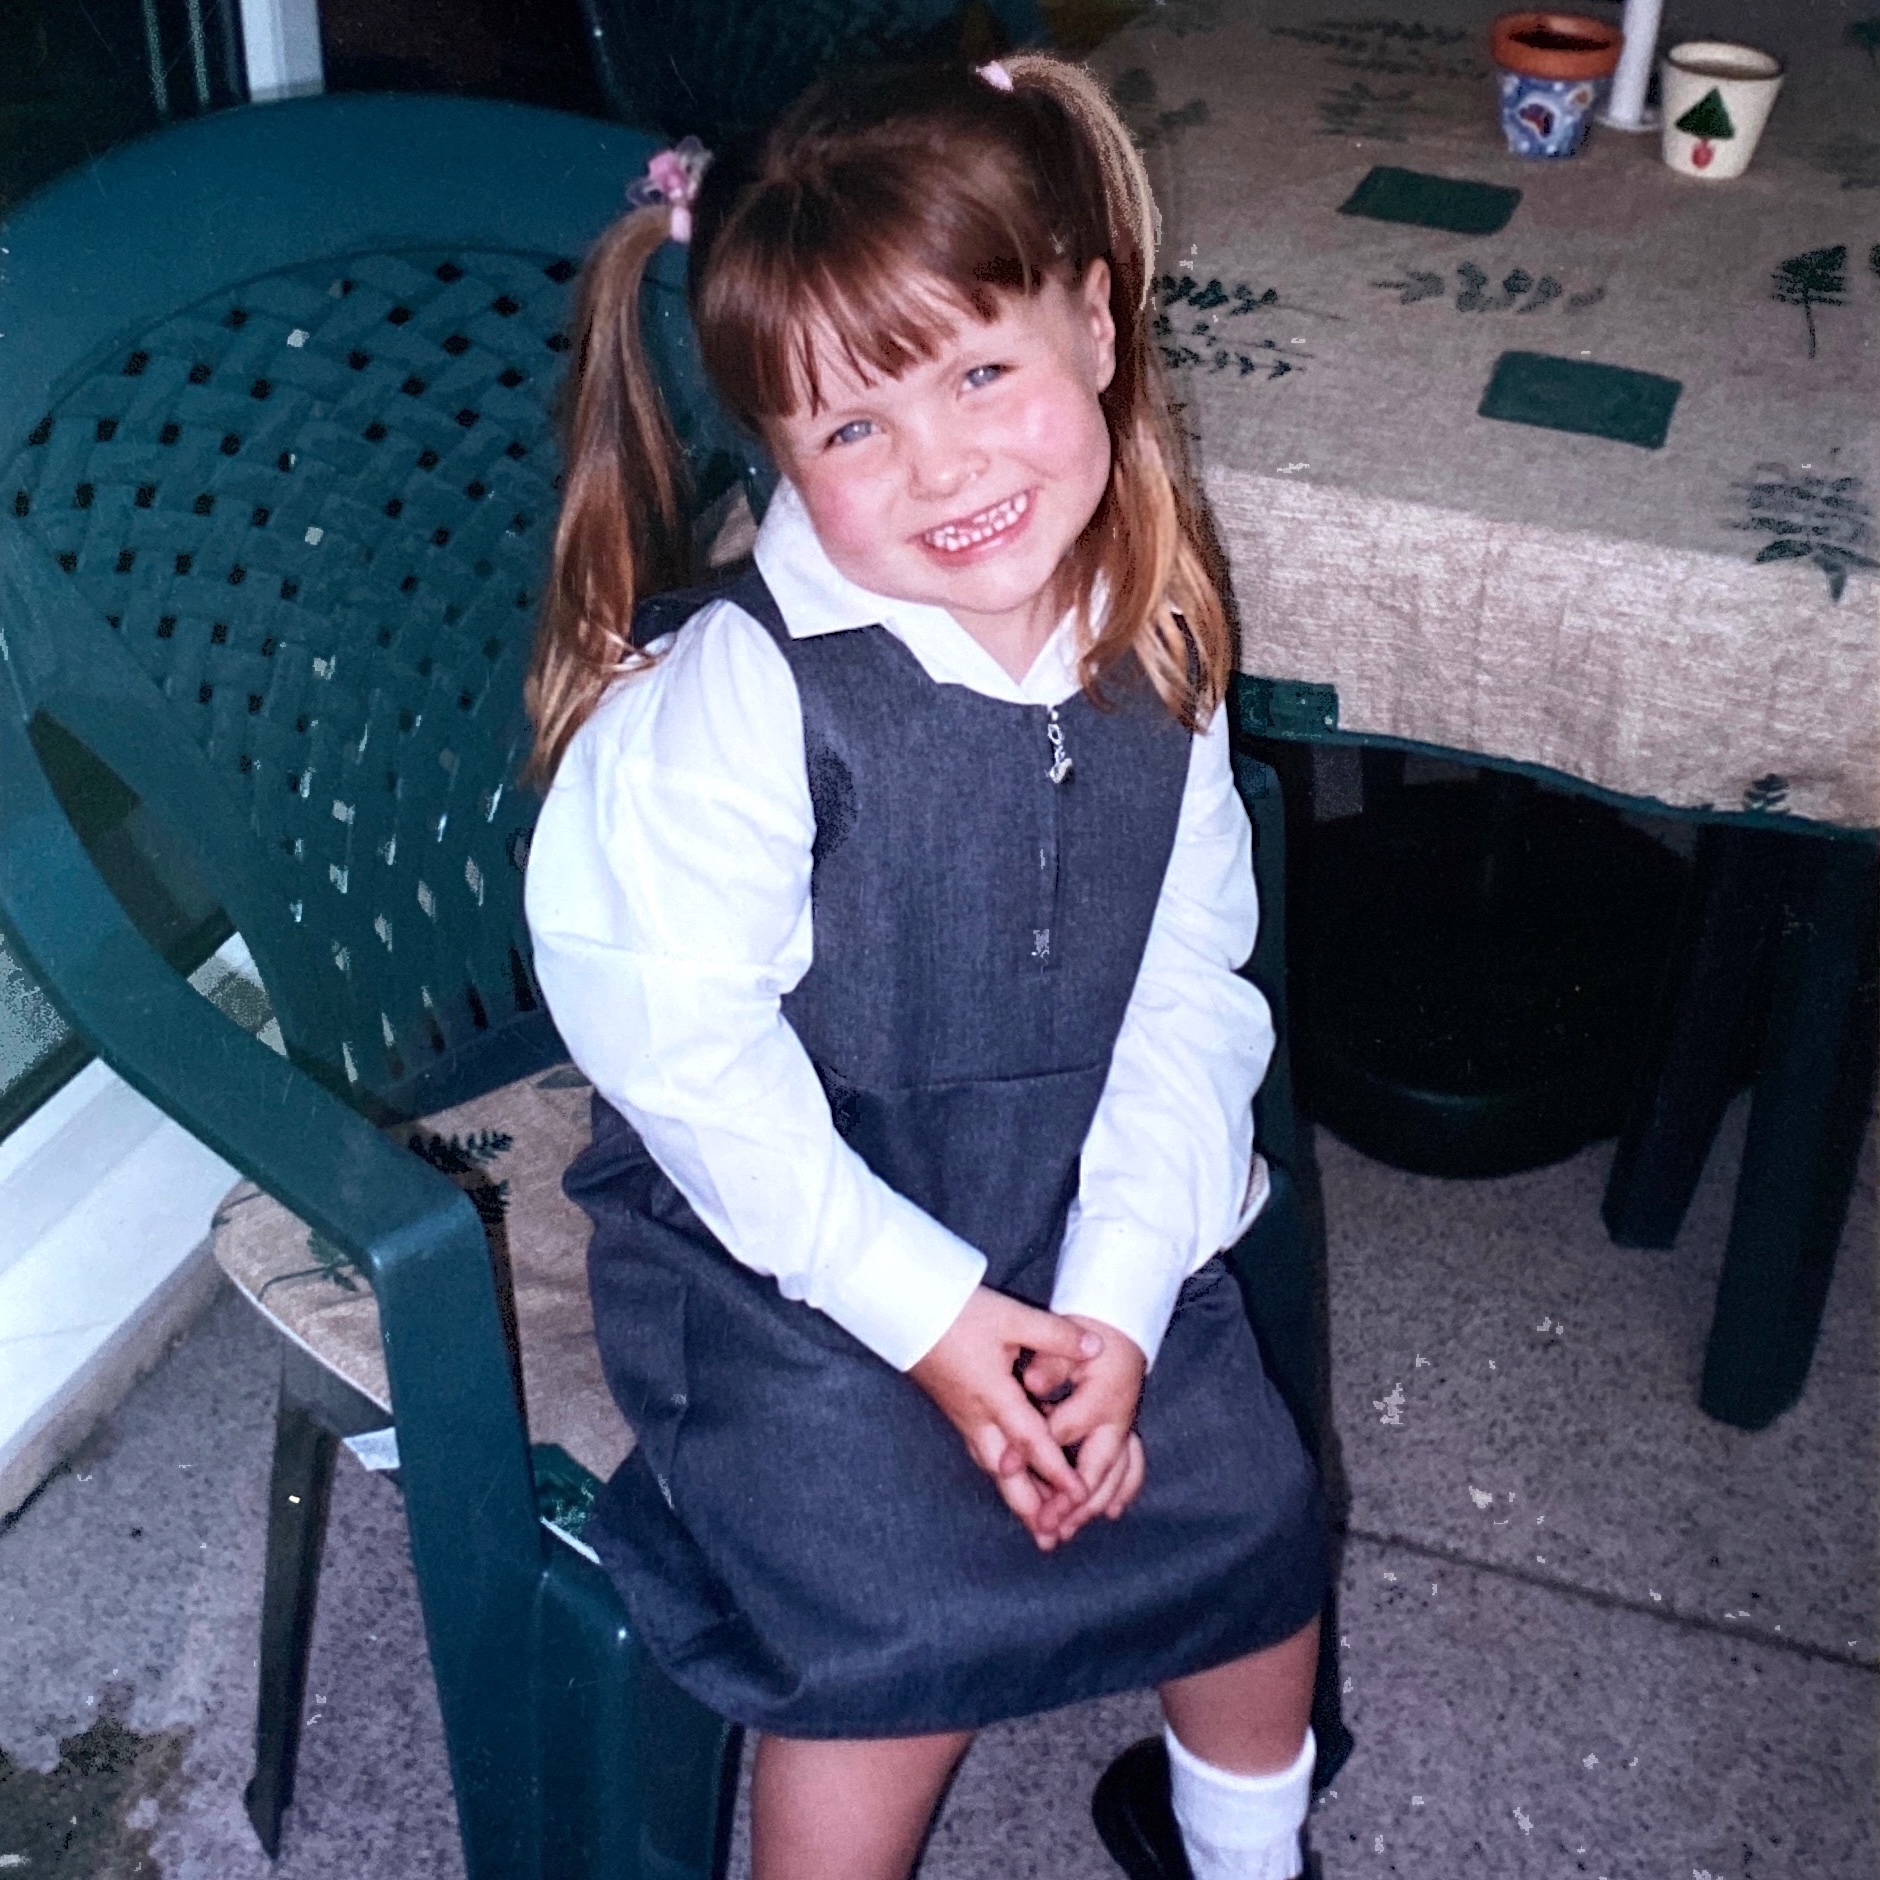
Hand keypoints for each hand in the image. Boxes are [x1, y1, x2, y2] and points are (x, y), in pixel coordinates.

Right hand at [910, 1288, 1103, 1548]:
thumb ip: (1055, 1335)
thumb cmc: (957, 1311)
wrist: (903, 1308)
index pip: (1031, 1442)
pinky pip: (981, 1452)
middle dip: (1028, 1506)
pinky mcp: (954, 1409)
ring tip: (1034, 1522)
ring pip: (991, 1466)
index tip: (1080, 1497)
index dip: (1056, 1471)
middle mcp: (977, 1414)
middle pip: (1005, 1471)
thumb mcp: (1010, 1316)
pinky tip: (1008, 1478)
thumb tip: (1097, 1348)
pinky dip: (1000, 1472)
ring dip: (1014, 1495)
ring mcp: (962, 1415)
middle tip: (1050, 1537)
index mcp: (993, 1394)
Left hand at [1027, 1316, 1146, 1545]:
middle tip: (1044, 1525)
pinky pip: (1131, 1468)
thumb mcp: (1064, 1339)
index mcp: (1100, 1398)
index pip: (1062, 1432)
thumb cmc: (1088, 1335)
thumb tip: (1032, 1384)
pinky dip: (1121, 1491)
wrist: (1121, 1328)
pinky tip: (1110, 1512)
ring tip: (1064, 1531)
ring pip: (1114, 1477)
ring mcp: (1125, 1429)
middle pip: (1095, 1469)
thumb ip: (1049, 1362)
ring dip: (1090, 1507)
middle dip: (1069, 1502)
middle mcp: (1117, 1419)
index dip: (1032, 1452)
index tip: (1005, 1468)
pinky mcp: (1126, 1432)